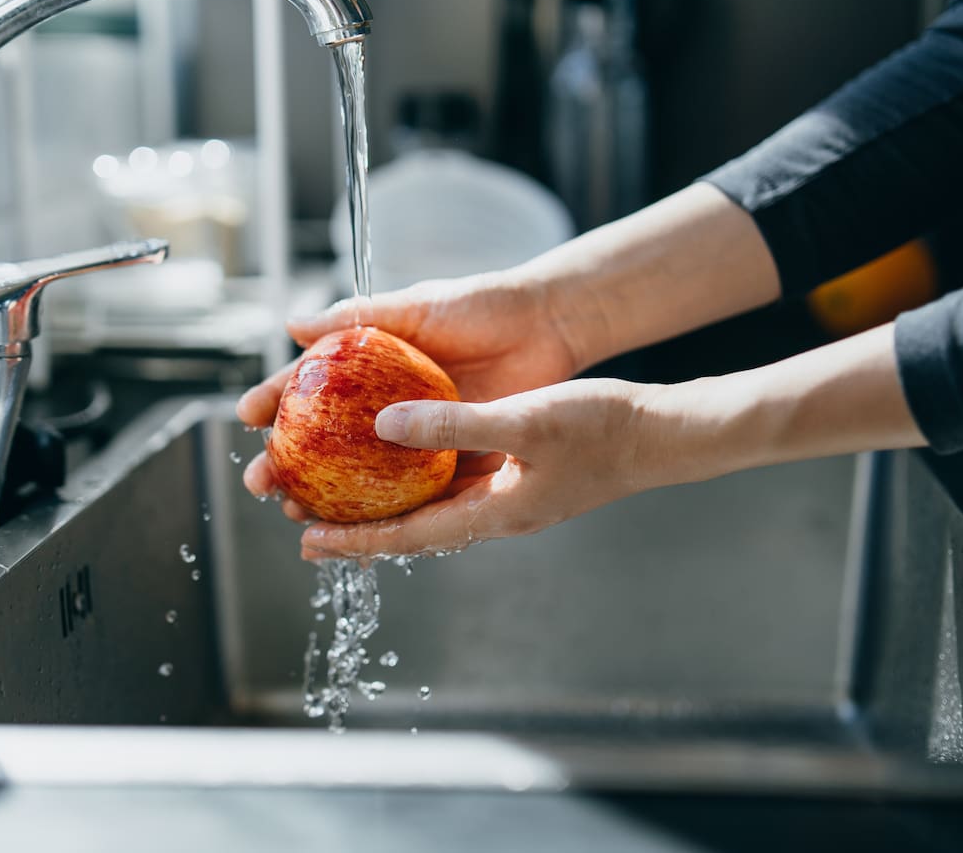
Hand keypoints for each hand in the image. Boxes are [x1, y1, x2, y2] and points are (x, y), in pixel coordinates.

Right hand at [236, 271, 583, 521]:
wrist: (549, 325)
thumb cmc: (483, 305)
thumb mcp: (418, 307)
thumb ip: (360, 317)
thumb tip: (291, 325)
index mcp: (374, 364)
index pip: (312, 385)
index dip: (277, 401)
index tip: (245, 419)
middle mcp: (391, 402)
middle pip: (330, 440)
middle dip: (291, 464)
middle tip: (263, 483)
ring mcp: (423, 431)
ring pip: (366, 473)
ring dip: (330, 496)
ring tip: (298, 513)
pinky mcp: (456, 453)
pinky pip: (417, 488)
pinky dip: (388, 509)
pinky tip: (361, 529)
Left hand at [298, 378, 652, 560]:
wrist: (658, 435)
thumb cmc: (601, 430)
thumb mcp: (524, 421)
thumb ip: (454, 426)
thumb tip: (385, 427)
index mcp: (495, 512)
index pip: (409, 537)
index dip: (355, 542)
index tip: (306, 541)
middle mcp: (496, 513)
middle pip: (413, 528)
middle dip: (358, 526)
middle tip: (304, 514)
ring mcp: (510, 497)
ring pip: (432, 506)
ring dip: (385, 501)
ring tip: (340, 491)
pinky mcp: (520, 476)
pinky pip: (457, 484)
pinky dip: (421, 476)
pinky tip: (404, 455)